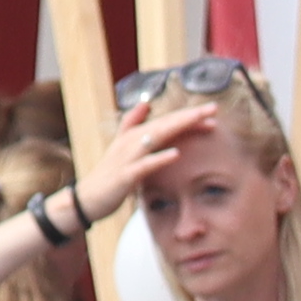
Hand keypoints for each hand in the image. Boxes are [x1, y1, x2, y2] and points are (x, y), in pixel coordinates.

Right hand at [92, 94, 221, 222]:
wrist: (86, 199)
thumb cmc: (108, 174)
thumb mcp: (121, 147)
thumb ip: (132, 123)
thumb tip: (146, 102)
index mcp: (135, 135)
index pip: (166, 121)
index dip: (188, 117)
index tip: (213, 114)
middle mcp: (131, 141)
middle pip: (165, 123)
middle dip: (190, 116)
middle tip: (214, 108)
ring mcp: (127, 157)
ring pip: (156, 137)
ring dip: (178, 127)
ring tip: (200, 120)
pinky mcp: (124, 176)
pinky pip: (144, 166)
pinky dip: (159, 158)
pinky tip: (176, 154)